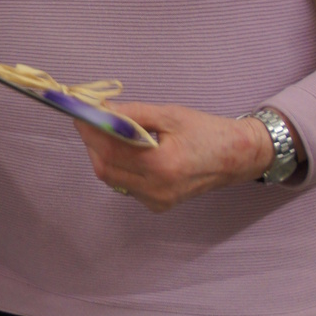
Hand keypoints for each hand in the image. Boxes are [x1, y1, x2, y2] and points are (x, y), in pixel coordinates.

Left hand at [73, 101, 287, 212]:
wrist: (235, 157)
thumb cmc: (206, 131)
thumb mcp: (170, 115)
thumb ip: (133, 114)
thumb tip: (100, 110)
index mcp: (162, 165)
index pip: (110, 150)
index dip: (90, 131)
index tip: (80, 112)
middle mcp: (157, 189)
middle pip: (105, 168)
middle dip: (92, 143)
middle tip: (90, 121)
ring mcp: (157, 201)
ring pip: (113, 179)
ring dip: (104, 154)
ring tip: (108, 133)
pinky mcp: (158, 205)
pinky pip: (126, 186)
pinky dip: (119, 166)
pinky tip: (129, 151)